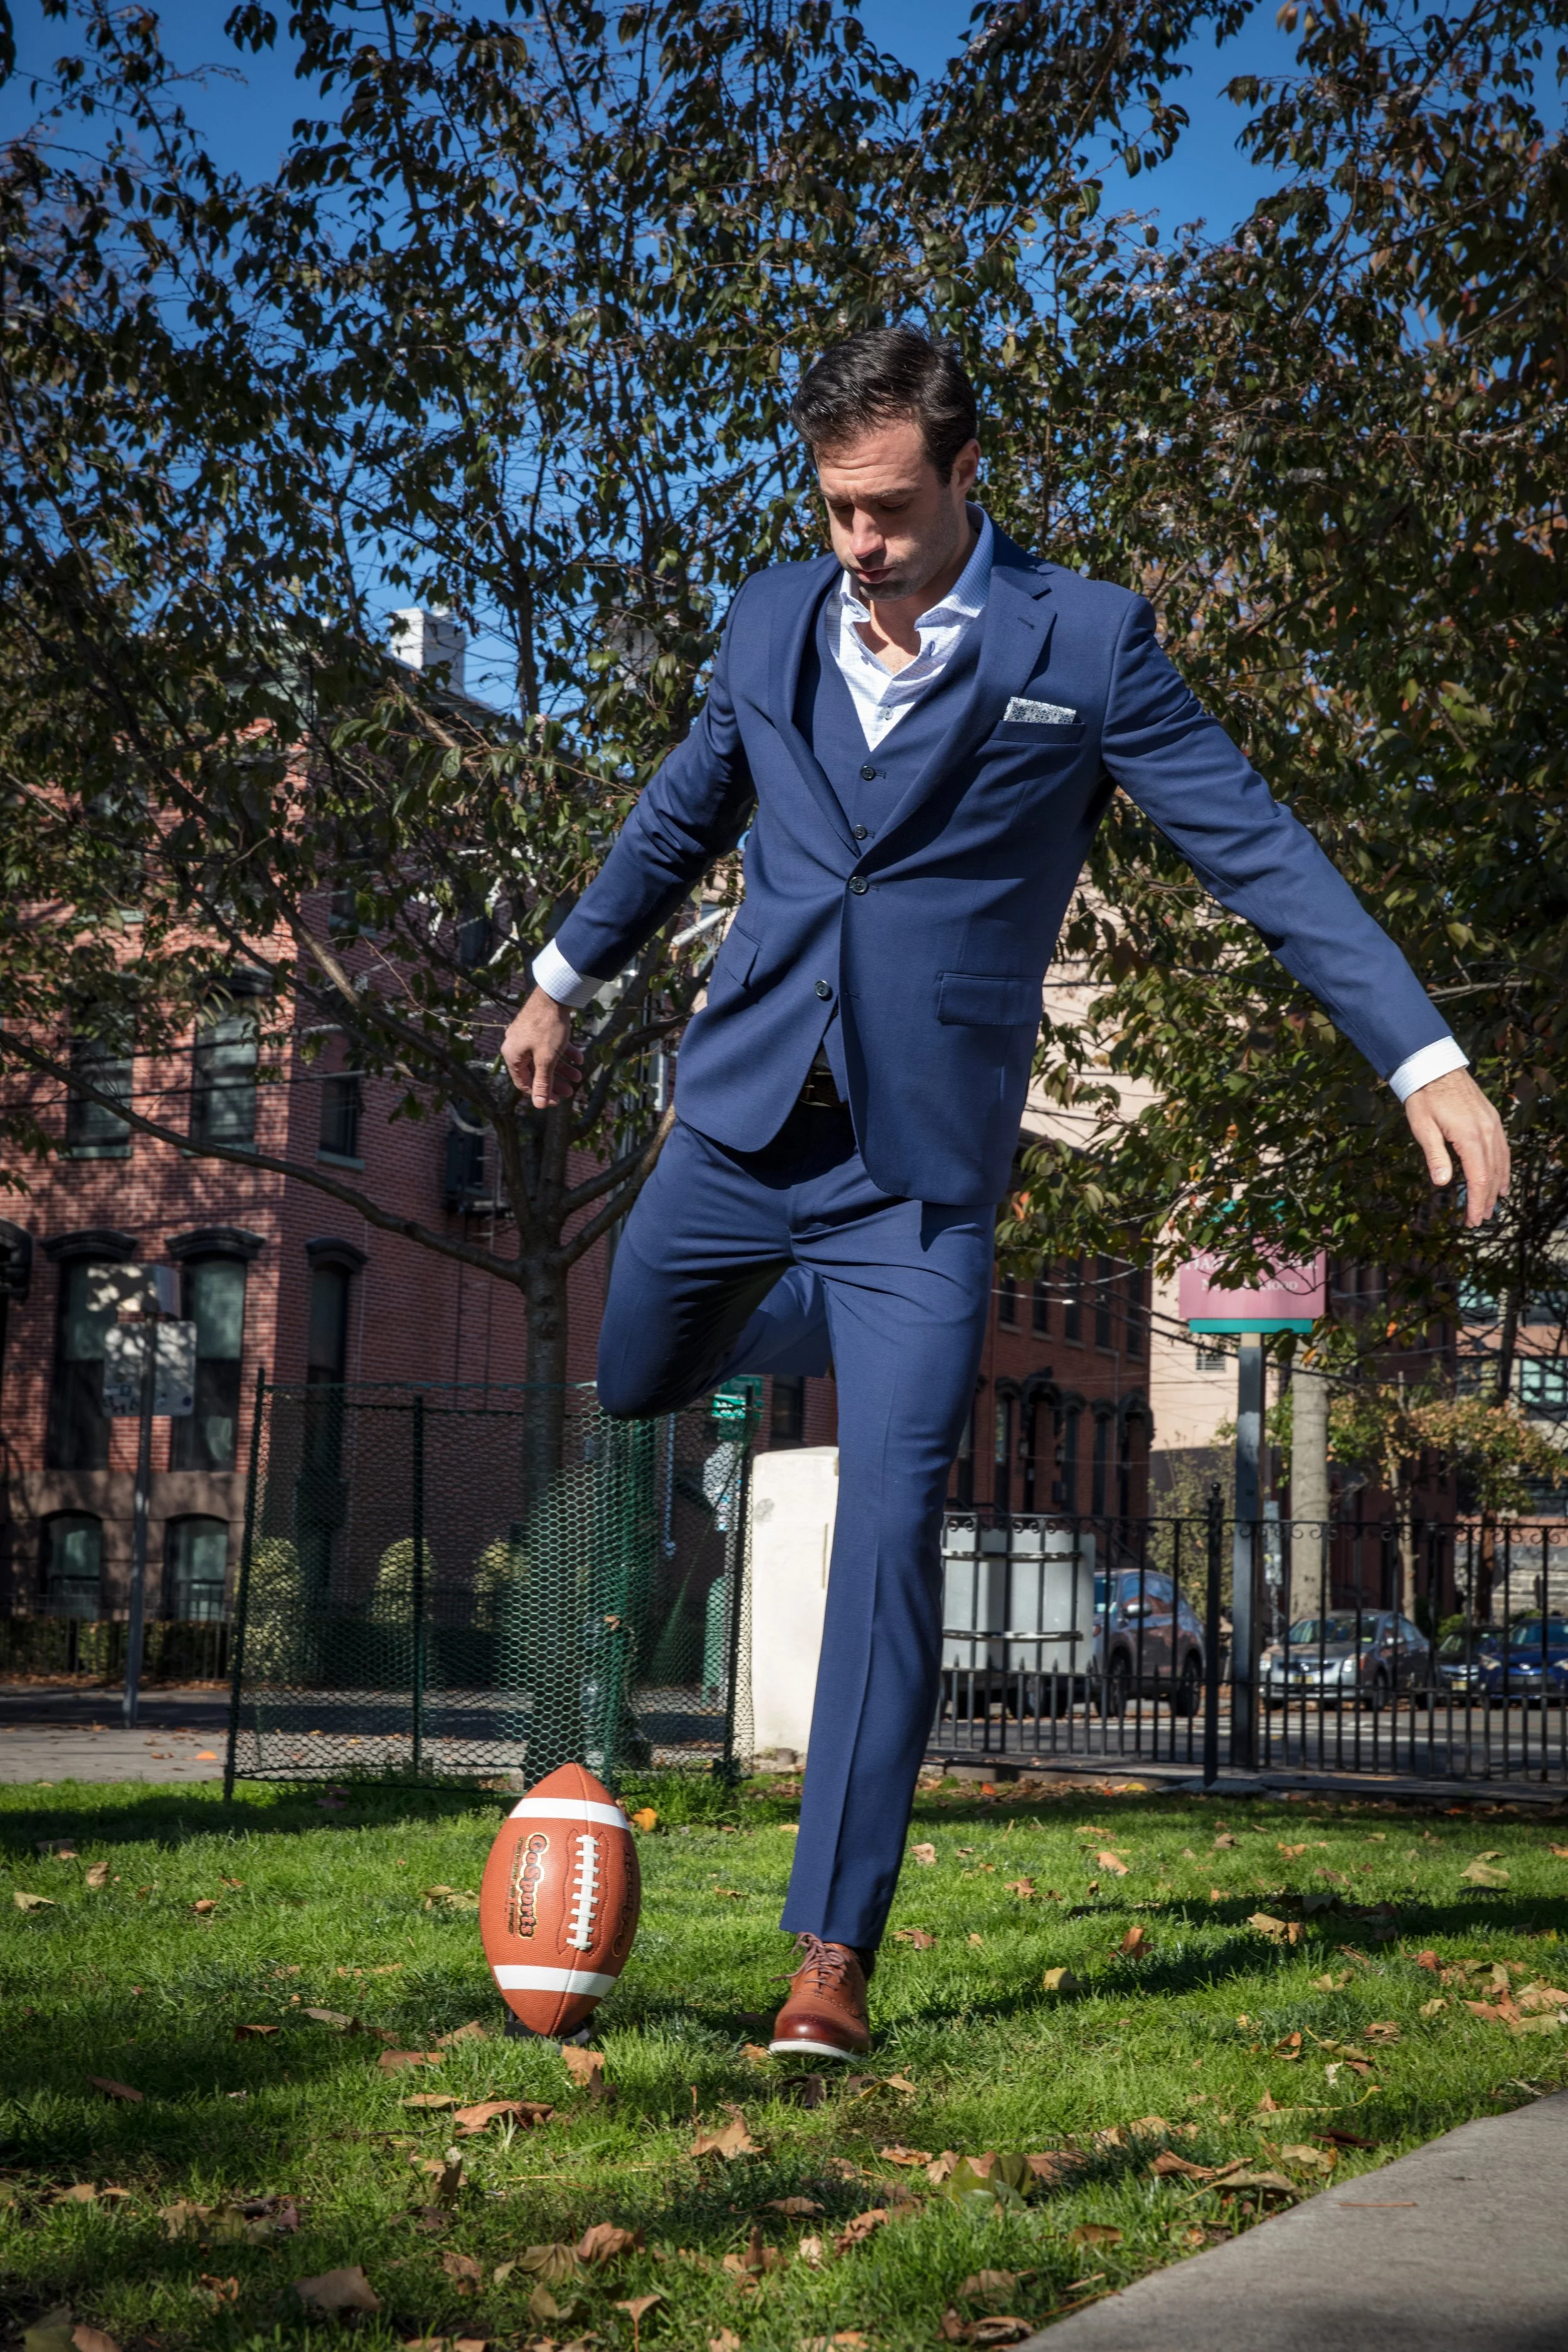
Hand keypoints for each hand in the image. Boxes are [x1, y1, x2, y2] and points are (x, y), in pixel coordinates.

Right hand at [501, 987, 583, 1108]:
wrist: (555, 994)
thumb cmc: (548, 1027)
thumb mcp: (546, 1059)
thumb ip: (543, 1082)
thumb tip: (538, 1105)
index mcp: (512, 1055)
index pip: (525, 1083)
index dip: (541, 1094)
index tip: (557, 1101)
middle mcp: (516, 1046)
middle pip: (536, 1071)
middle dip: (555, 1082)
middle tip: (570, 1091)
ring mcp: (527, 1036)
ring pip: (545, 1058)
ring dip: (562, 1068)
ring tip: (579, 1076)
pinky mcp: (538, 1027)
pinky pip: (550, 1045)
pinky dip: (564, 1052)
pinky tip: (580, 1058)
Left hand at [1403, 1066, 1508, 1224]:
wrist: (1435, 1067)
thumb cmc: (1424, 1097)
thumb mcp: (1423, 1127)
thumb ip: (1435, 1156)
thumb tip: (1442, 1183)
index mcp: (1469, 1137)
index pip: (1478, 1178)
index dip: (1475, 1201)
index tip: (1471, 1219)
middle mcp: (1487, 1132)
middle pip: (1491, 1174)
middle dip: (1485, 1199)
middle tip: (1478, 1219)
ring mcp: (1493, 1125)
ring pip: (1500, 1163)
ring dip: (1496, 1187)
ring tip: (1491, 1206)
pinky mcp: (1492, 1120)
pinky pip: (1503, 1149)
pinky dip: (1503, 1168)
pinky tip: (1501, 1180)